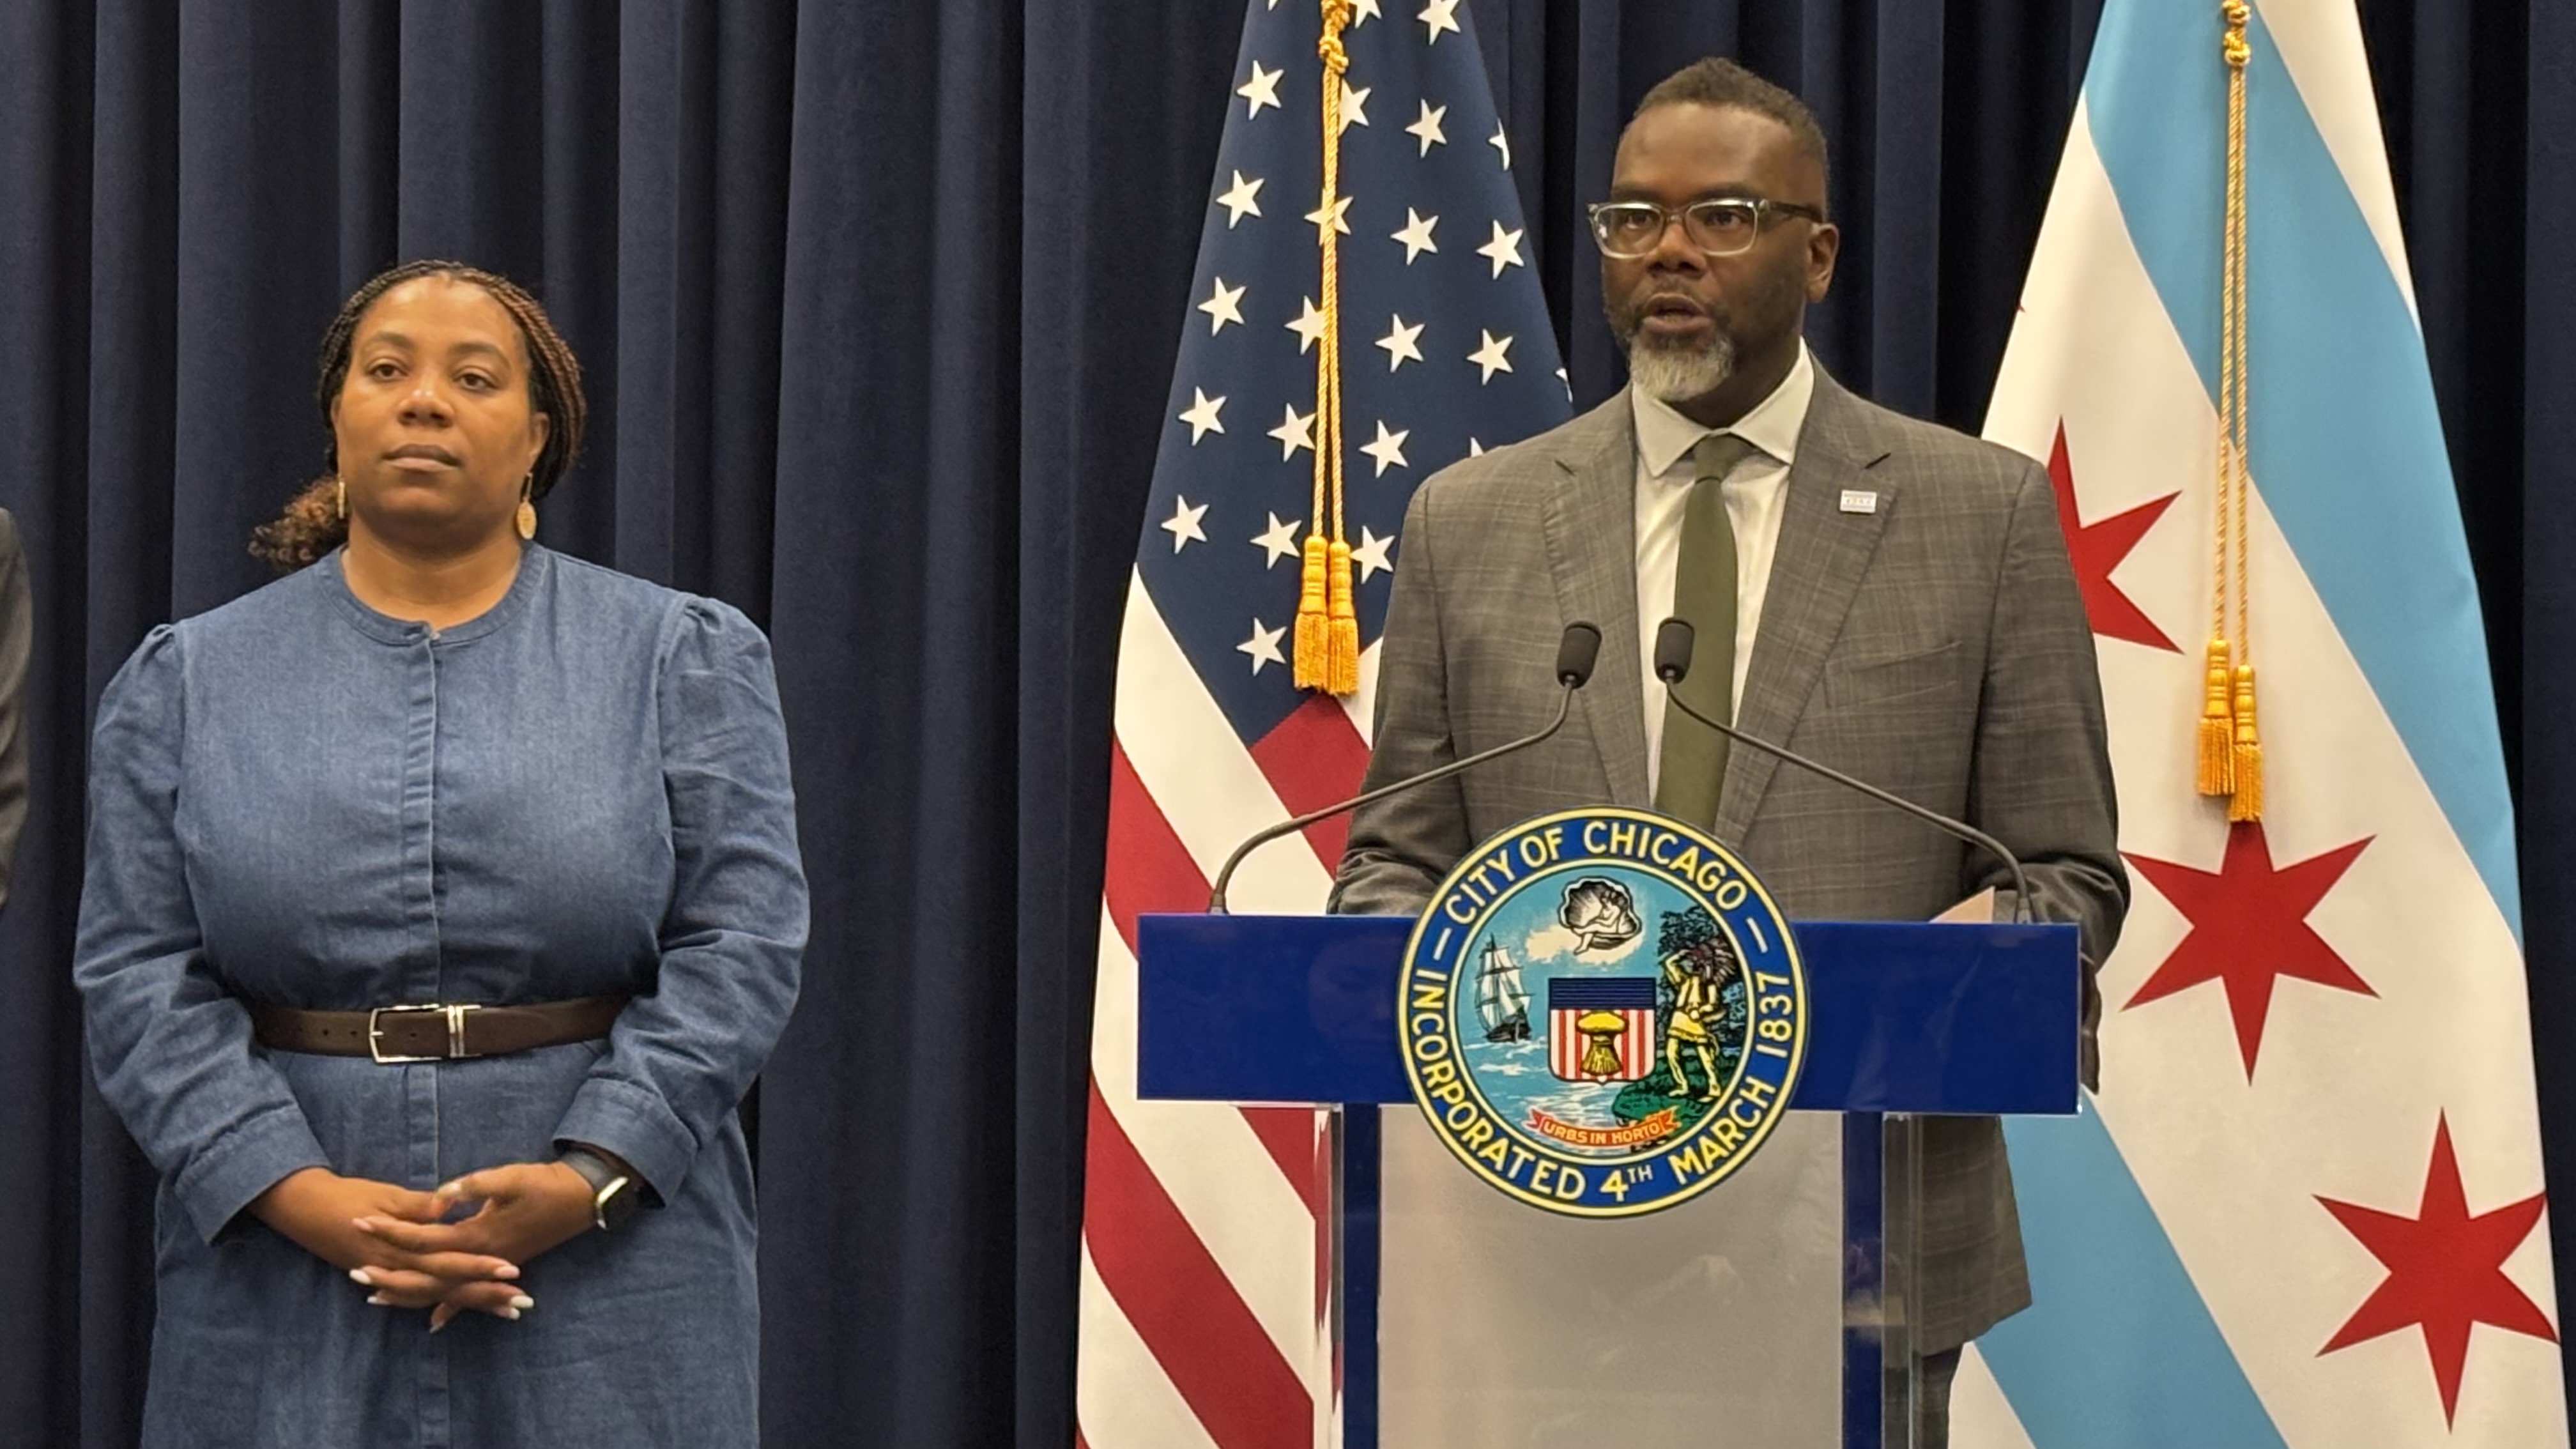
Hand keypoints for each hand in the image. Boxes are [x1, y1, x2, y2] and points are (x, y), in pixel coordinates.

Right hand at [250, 1168, 528, 1323]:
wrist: (304, 1208)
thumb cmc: (347, 1195)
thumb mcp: (384, 1195)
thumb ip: (417, 1205)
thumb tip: (448, 1206)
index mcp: (400, 1247)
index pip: (448, 1262)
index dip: (479, 1267)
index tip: (512, 1270)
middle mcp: (395, 1268)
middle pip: (447, 1286)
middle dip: (485, 1294)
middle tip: (521, 1300)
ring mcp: (387, 1275)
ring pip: (434, 1296)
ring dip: (468, 1303)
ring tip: (504, 1310)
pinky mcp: (381, 1274)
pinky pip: (411, 1297)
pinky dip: (433, 1306)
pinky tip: (450, 1316)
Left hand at [355, 1161, 597, 1329]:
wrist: (579, 1200)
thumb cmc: (545, 1185)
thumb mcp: (510, 1178)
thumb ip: (474, 1186)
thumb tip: (440, 1194)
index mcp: (477, 1235)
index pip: (423, 1238)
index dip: (392, 1231)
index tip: (362, 1222)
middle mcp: (479, 1259)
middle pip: (425, 1274)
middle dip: (388, 1273)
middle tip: (353, 1272)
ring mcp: (489, 1268)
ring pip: (442, 1291)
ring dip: (408, 1294)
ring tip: (374, 1297)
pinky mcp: (499, 1268)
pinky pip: (468, 1297)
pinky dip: (448, 1310)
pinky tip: (432, 1322)